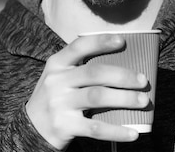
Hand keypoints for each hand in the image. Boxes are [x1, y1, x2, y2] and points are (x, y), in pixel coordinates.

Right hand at [25, 34, 148, 149]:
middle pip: (94, 73)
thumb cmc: (55, 97)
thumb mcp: (59, 77)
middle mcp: (56, 81)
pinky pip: (95, 128)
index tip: (122, 41)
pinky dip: (117, 130)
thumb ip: (80, 69)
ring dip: (124, 99)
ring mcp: (59, 104)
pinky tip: (133, 132)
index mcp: (56, 64)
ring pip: (97, 97)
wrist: (31, 128)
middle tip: (143, 80)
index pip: (79, 46)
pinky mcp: (64, 126)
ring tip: (143, 101)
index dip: (100, 42)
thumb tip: (123, 65)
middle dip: (122, 75)